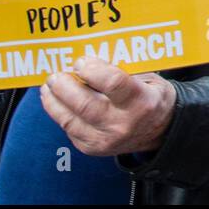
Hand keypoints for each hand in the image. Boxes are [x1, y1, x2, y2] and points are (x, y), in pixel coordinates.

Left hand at [40, 57, 175, 155]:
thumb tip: (87, 60)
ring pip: (69, 119)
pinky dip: (60, 113)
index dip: (92, 69)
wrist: (159, 131)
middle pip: (84, 103)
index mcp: (141, 101)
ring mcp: (106, 140)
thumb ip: (119, 70)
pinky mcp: (92, 148)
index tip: (81, 61)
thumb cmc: (149, 96)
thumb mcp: (146, 78)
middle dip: (63, 86)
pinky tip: (57, 101)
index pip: (112, 83)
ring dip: (53, 100)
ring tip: (49, 86)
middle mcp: (123, 123)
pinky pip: (68, 129)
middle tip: (55, 74)